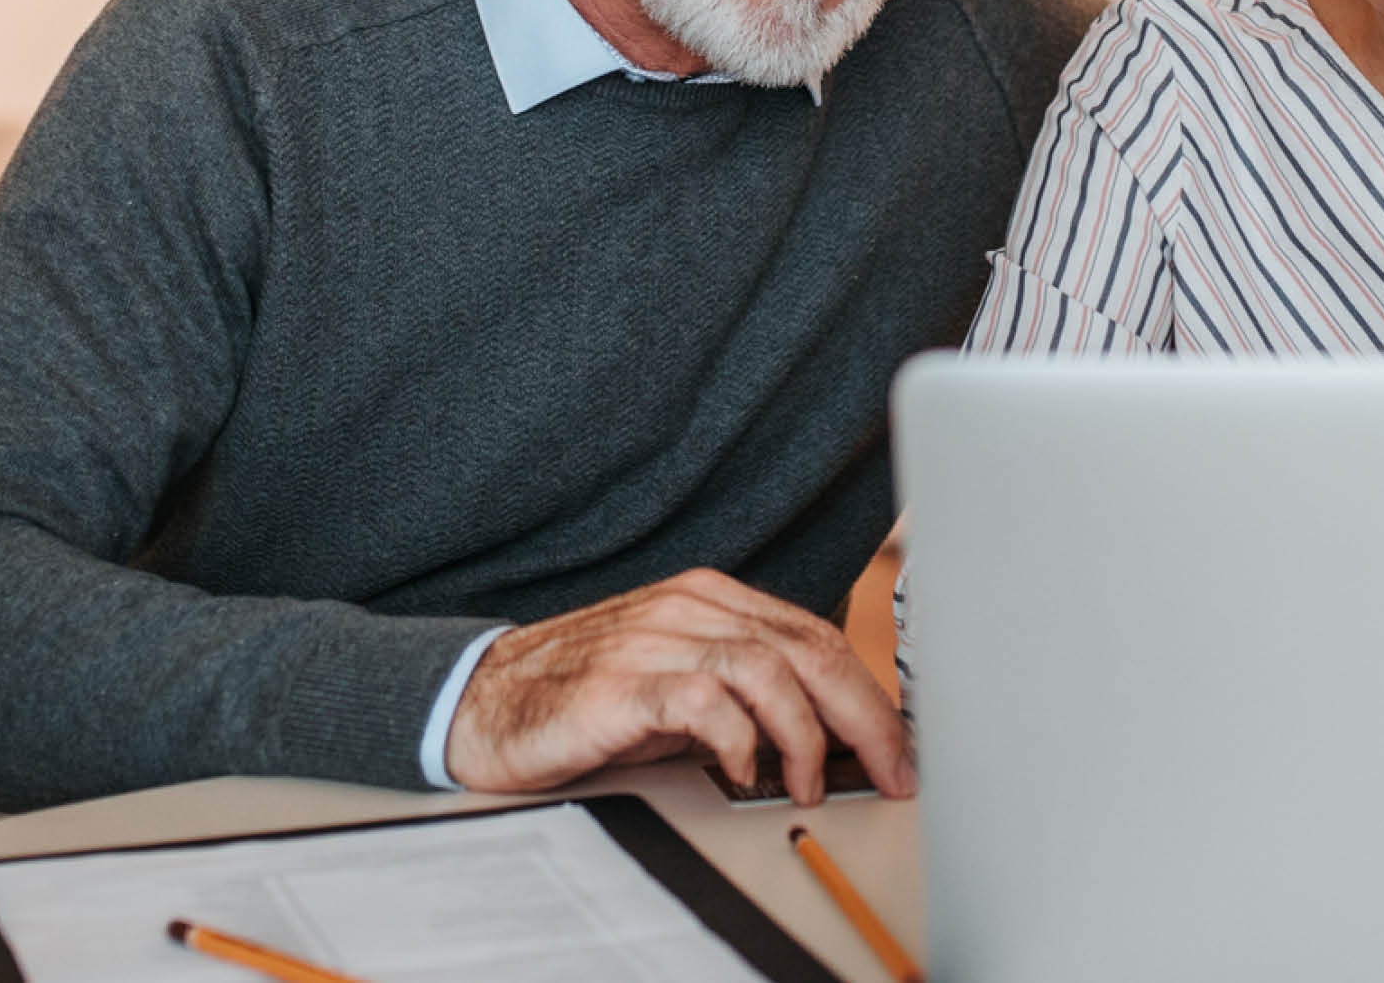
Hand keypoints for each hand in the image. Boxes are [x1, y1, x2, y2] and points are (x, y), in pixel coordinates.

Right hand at [444, 568, 914, 805]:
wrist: (483, 702)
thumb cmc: (586, 698)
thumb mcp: (680, 686)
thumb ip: (746, 693)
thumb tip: (828, 736)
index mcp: (712, 600)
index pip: (817, 638)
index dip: (870, 696)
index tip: (900, 747)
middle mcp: (690, 607)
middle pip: (808, 650)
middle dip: (863, 716)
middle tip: (891, 768)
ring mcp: (655, 637)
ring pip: (767, 669)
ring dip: (805, 734)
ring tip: (809, 782)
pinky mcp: (622, 680)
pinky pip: (704, 700)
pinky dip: (739, 738)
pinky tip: (745, 770)